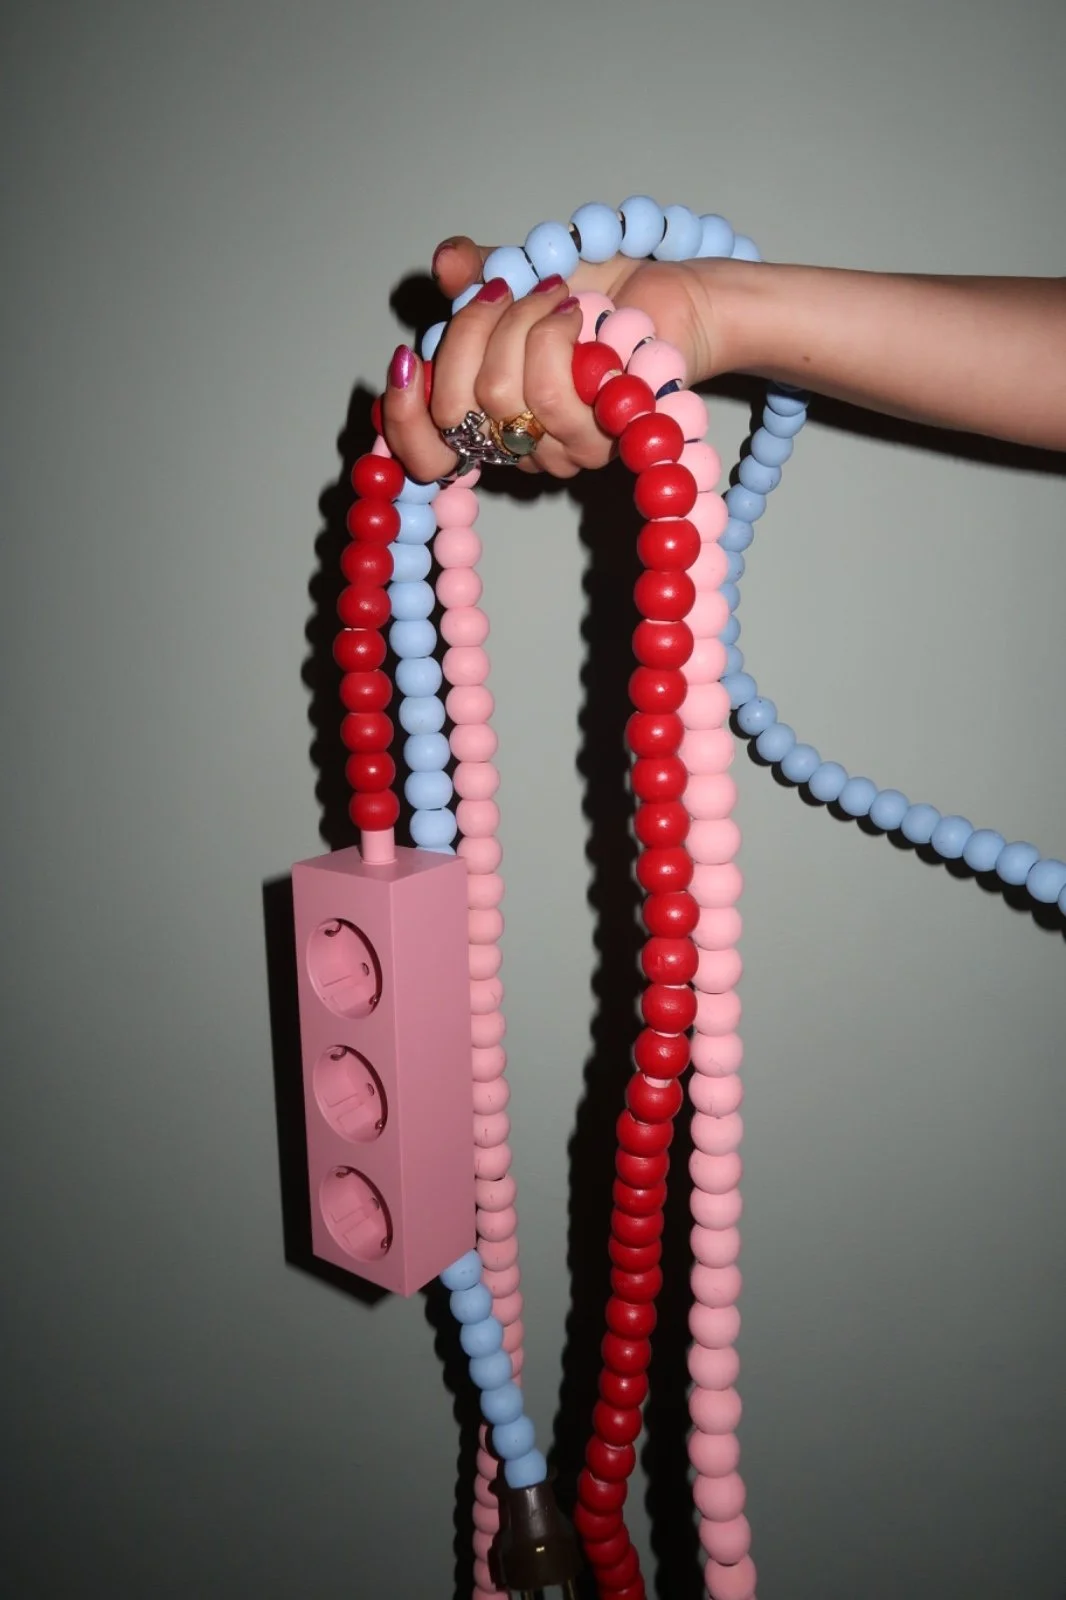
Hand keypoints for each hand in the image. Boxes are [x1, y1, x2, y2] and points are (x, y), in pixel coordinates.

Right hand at [381, 236, 721, 482]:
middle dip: (472, 333)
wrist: (675, 296)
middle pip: (456, 411)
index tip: (404, 360)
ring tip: (558, 298)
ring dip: (523, 327)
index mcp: (495, 419)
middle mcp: (529, 446)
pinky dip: (557, 332)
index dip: (402, 417)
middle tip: (511, 290)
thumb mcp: (526, 271)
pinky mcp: (608, 430)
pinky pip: (555, 391)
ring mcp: (572, 444)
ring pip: (506, 397)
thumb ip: (477, 274)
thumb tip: (445, 265)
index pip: (427, 456)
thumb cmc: (604, 294)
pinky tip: (582, 312)